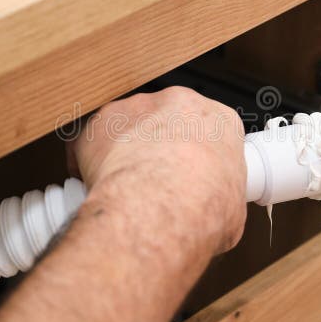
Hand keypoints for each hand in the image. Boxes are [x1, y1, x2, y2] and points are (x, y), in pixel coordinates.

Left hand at [71, 87, 246, 255]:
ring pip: (127, 126)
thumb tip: (212, 217)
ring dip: (124, 150)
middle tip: (154, 181)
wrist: (162, 206)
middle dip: (158, 148)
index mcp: (218, 121)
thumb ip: (220, 201)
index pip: (208, 130)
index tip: (189, 172)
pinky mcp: (102, 120)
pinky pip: (90, 138)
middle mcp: (179, 104)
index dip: (196, 155)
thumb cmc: (200, 207)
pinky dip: (88, 159)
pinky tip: (94, 184)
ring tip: (124, 186)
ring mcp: (138, 107)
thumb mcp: (232, 211)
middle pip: (165, 121)